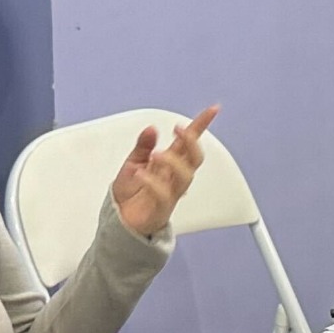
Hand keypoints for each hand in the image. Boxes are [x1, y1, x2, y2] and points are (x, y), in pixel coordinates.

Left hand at [111, 106, 219, 239]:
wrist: (121, 221)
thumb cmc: (130, 195)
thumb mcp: (132, 163)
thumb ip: (142, 146)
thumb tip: (151, 129)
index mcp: (169, 163)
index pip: (188, 142)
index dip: (201, 126)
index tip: (212, 110)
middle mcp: (173, 177)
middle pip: (195, 158)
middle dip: (191, 142)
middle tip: (179, 129)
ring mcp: (170, 192)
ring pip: (185, 177)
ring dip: (174, 162)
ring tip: (156, 155)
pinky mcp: (161, 208)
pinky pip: (164, 195)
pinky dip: (153, 183)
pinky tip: (141, 174)